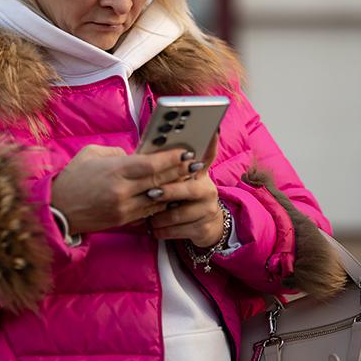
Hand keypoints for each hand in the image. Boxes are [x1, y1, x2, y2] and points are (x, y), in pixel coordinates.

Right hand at [50, 144, 195, 234]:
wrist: (58, 209)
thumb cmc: (73, 177)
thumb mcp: (92, 154)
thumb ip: (117, 153)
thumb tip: (136, 156)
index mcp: (115, 170)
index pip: (151, 165)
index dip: (171, 158)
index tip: (185, 152)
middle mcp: (122, 191)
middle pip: (159, 181)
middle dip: (180, 172)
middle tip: (195, 164)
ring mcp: (124, 208)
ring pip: (158, 198)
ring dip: (175, 189)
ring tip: (189, 179)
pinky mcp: (123, 220)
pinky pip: (149, 211)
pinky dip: (162, 203)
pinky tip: (172, 196)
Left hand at [148, 131, 225, 246]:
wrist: (206, 226)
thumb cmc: (185, 199)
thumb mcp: (182, 182)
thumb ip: (172, 169)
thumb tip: (150, 151)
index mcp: (200, 174)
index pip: (207, 155)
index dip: (211, 143)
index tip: (212, 130)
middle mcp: (207, 190)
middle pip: (189, 189)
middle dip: (169, 192)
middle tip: (151, 193)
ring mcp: (207, 210)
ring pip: (179, 213)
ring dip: (160, 216)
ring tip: (148, 217)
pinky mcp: (203, 228)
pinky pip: (178, 230)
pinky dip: (162, 230)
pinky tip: (154, 229)